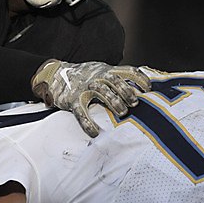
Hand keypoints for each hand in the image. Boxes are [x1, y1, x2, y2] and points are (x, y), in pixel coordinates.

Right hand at [31, 59, 150, 136]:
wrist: (56, 75)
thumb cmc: (84, 77)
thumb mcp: (102, 71)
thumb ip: (118, 79)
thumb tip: (139, 92)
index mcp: (106, 70)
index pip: (127, 71)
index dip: (139, 80)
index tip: (147, 90)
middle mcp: (96, 76)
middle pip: (114, 80)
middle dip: (126, 92)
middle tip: (134, 104)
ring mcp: (84, 87)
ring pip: (101, 92)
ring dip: (114, 102)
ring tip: (122, 113)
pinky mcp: (72, 100)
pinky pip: (81, 112)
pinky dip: (88, 123)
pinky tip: (95, 132)